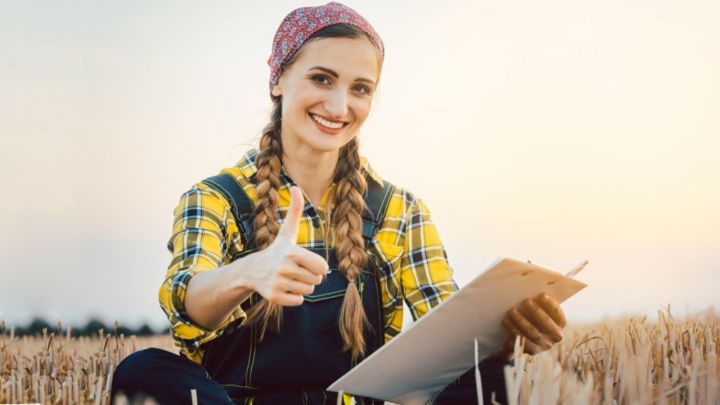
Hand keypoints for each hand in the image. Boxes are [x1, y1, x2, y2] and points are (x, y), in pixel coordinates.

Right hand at [239, 186, 328, 305]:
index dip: (317, 266)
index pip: (322, 267)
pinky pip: (299, 301)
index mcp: (292, 252)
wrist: (252, 271)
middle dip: (309, 276)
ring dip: (302, 286)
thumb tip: (296, 186)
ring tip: (289, 278)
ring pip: (308, 291)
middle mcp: (284, 268)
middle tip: (295, 270)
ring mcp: (278, 283)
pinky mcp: (274, 298)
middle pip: (316, 280)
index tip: (304, 261)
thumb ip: (295, 211)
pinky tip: (283, 287)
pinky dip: (294, 297)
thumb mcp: (287, 232)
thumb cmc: (276, 251)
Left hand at [500, 293, 566, 355]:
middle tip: (526, 300)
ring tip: (511, 310)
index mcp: (560, 323)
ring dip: (521, 320)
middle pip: (546, 323)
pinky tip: (506, 321)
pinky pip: (522, 340)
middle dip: (536, 311)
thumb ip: (540, 303)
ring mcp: (544, 344)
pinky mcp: (533, 350)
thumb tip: (531, 286)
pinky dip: (513, 330)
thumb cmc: (534, 317)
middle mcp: (556, 335)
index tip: (542, 295)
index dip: (551, 304)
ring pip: (532, 332)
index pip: (558, 314)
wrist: (526, 337)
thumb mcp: (540, 310)